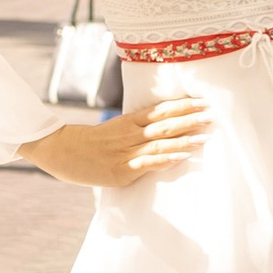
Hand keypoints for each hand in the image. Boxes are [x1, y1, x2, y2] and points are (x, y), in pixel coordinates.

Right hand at [21, 94, 211, 187]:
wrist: (58, 150)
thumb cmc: (85, 143)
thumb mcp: (111, 130)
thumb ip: (133, 130)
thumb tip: (157, 131)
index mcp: (128, 121)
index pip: (161, 110)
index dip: (183, 106)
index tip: (204, 102)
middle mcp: (130, 133)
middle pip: (166, 123)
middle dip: (191, 119)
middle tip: (213, 114)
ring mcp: (126, 152)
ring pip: (160, 141)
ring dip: (185, 138)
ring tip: (206, 135)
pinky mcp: (121, 170)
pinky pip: (147, 163)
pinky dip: (165, 159)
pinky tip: (182, 156)